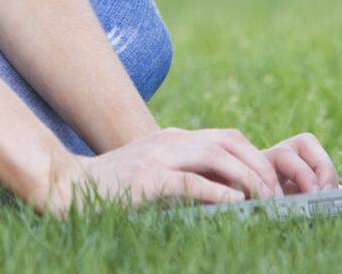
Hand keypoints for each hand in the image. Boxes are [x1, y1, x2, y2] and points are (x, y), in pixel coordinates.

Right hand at [36, 127, 338, 215]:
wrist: (67, 185)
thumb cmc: (111, 185)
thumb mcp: (151, 169)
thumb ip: (181, 171)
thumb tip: (223, 192)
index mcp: (173, 138)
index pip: (228, 137)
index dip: (255, 158)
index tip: (271, 184)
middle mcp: (169, 141)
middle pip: (230, 141)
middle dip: (259, 165)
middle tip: (275, 194)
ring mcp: (158, 157)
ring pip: (217, 156)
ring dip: (247, 178)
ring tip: (263, 201)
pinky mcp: (147, 180)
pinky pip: (190, 181)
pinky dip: (216, 191)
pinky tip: (235, 204)